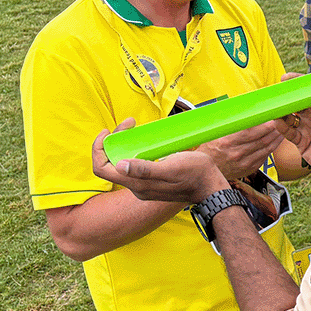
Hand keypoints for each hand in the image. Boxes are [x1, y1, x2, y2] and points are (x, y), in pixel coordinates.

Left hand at [93, 128, 228, 203]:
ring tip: (134, 128)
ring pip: (122, 163)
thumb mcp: (171, 168)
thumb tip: (120, 165)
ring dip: (124, 144)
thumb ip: (145, 169)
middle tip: (129, 124)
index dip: (100, 149)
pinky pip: (133, 165)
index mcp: (138, 185)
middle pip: (111, 163)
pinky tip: (144, 141)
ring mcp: (144, 185)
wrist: (211, 186)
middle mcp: (137, 187)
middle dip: (114, 141)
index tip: (108, 132)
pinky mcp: (152, 181)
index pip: (102, 169)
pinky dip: (133, 150)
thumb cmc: (195, 175)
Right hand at [196, 122, 285, 181]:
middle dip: (276, 128)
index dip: (265, 122)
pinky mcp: (249, 169)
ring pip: (267, 147)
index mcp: (227, 141)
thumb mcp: (217, 131)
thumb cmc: (211, 146)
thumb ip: (232, 120)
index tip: (273, 115)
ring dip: (277, 136)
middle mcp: (236, 153)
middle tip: (283, 118)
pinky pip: (265, 156)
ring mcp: (243, 163)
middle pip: (263, 138)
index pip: (251, 130)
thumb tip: (246, 107)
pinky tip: (277, 139)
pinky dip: (273, 146)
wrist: (206, 169)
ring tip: (283, 127)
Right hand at [272, 75, 310, 173]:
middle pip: (296, 102)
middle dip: (285, 97)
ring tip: (275, 107)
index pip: (310, 90)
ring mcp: (306, 127)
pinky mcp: (301, 141)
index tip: (286, 77)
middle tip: (275, 92)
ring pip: (289, 116)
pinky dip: (282, 127)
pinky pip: (289, 132)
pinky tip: (277, 122)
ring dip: (281, 112)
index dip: (298, 83)